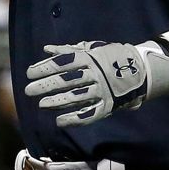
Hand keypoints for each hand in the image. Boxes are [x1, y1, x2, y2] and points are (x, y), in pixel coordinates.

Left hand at [24, 40, 168, 126]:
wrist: (140, 69)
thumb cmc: (109, 57)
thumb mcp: (90, 48)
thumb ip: (67, 51)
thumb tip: (45, 49)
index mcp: (89, 58)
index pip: (62, 63)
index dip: (44, 68)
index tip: (29, 73)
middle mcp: (95, 74)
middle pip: (66, 80)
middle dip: (46, 85)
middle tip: (28, 90)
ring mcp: (102, 90)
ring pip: (76, 97)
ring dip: (57, 101)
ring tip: (41, 104)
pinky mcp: (108, 105)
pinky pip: (90, 114)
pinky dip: (74, 119)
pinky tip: (59, 121)